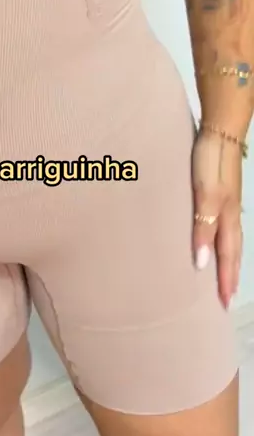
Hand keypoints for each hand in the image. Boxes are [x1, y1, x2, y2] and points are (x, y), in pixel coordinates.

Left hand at [191, 131, 242, 307]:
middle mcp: (231, 213)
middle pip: (233, 250)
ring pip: (230, 238)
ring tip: (223, 275)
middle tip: (227, 297)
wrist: (220, 131)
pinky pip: (224, 224)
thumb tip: (202, 263)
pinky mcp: (222, 191)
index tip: (223, 304)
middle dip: (230, 274)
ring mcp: (228, 201)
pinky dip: (222, 239)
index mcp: (228, 217)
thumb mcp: (205, 196)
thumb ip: (202, 228)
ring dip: (228, 258)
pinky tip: (214, 237)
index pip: (228, 256)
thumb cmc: (211, 163)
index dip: (225, 279)